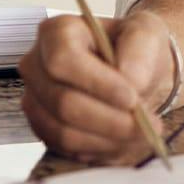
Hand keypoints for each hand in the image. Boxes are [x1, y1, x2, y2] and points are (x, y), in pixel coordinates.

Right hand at [19, 8, 174, 163]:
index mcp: (57, 33)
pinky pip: (67, 149)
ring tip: (142, 134)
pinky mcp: (43, 129)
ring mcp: (36, 100)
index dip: (97, 83)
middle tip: (147, 126)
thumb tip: (131, 82)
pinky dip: (100, 150)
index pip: (64, 60)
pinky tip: (125, 141)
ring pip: (64, 132)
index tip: (132, 98)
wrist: (132, 70)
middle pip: (63, 103)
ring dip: (108, 139)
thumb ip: (140, 52)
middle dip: (109, 120)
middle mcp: (36, 66)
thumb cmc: (133, 48)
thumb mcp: (147, 34)